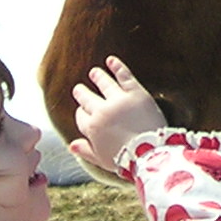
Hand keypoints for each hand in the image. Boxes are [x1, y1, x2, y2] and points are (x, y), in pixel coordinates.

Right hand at [69, 56, 166, 175]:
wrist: (149, 153)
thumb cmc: (126, 161)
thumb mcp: (101, 159)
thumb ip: (85, 151)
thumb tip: (71, 145)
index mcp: (92, 128)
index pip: (81, 116)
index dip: (81, 113)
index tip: (83, 110)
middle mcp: (101, 111)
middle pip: (86, 97)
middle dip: (81, 93)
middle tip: (79, 88)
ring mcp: (117, 100)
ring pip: (103, 83)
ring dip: (97, 76)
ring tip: (94, 72)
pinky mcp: (135, 92)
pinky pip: (123, 75)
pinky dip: (117, 66)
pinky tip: (111, 60)